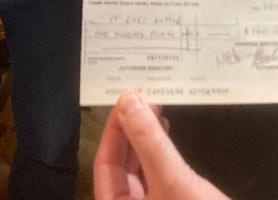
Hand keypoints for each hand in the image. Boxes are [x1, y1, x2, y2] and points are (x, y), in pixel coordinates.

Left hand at [93, 90, 229, 199]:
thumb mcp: (173, 181)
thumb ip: (149, 142)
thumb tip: (128, 100)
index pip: (104, 164)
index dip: (114, 129)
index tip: (126, 96)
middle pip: (119, 167)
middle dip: (130, 131)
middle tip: (143, 96)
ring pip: (138, 171)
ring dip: (145, 140)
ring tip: (155, 109)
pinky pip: (156, 177)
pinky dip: (158, 154)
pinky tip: (165, 132)